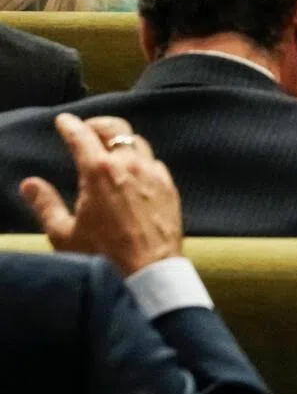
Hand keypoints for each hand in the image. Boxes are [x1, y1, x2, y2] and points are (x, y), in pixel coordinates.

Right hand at [20, 114, 182, 276]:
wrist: (148, 272)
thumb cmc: (101, 256)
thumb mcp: (63, 234)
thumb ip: (45, 204)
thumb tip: (29, 183)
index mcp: (99, 172)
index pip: (82, 136)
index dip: (70, 125)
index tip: (63, 120)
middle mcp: (129, 164)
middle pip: (115, 128)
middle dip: (98, 123)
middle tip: (86, 128)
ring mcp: (153, 173)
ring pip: (137, 141)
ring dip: (120, 139)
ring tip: (108, 146)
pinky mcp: (169, 185)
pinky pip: (153, 161)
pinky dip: (140, 158)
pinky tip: (133, 169)